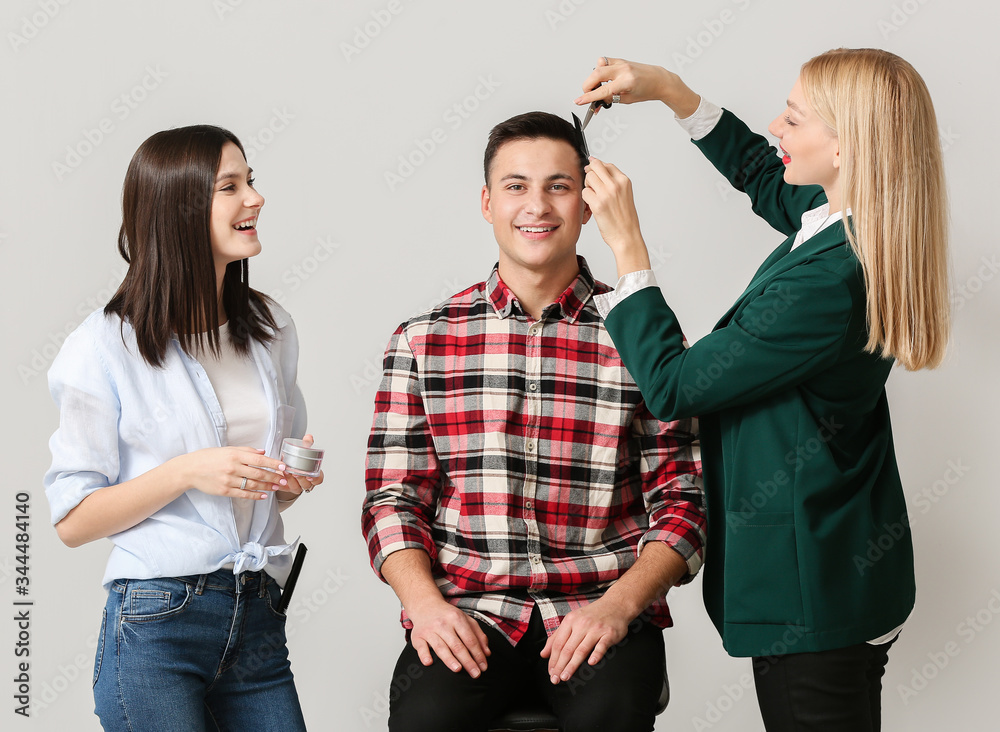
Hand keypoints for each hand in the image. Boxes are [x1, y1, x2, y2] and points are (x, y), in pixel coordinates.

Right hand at [170, 446, 286, 499]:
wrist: (189, 469)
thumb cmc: (208, 457)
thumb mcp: (227, 449)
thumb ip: (246, 450)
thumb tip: (263, 452)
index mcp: (235, 454)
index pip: (259, 459)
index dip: (273, 464)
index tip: (283, 467)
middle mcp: (233, 467)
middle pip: (258, 473)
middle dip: (273, 477)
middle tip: (284, 480)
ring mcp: (229, 480)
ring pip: (253, 485)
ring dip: (267, 487)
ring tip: (276, 487)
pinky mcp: (225, 491)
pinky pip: (243, 494)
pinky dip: (255, 496)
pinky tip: (263, 496)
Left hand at [275, 434, 323, 503]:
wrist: (288, 468)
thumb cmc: (298, 461)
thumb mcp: (304, 452)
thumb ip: (307, 444)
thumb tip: (309, 437)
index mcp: (313, 475)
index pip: (318, 480)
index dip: (315, 479)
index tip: (310, 475)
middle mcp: (306, 483)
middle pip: (307, 484)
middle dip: (301, 479)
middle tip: (296, 472)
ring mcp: (297, 486)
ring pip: (296, 487)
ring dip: (291, 480)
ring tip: (286, 472)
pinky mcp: (287, 488)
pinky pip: (284, 489)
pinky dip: (281, 484)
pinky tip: (279, 478)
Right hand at [407, 597, 490, 677]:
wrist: (425, 605)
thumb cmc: (447, 615)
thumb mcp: (465, 619)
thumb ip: (478, 635)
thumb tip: (487, 653)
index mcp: (457, 618)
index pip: (470, 639)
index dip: (478, 654)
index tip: (483, 667)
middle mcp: (443, 624)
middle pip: (457, 645)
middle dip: (468, 661)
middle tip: (475, 674)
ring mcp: (429, 630)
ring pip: (440, 647)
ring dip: (449, 659)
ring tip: (458, 669)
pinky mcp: (417, 636)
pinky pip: (420, 647)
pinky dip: (424, 655)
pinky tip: (429, 663)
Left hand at [540, 598, 630, 683]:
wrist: (616, 604)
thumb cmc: (592, 614)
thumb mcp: (572, 620)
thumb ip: (557, 636)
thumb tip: (543, 654)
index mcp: (570, 621)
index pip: (558, 643)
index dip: (553, 660)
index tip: (551, 672)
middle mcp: (582, 624)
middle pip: (568, 648)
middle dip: (560, 665)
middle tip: (555, 679)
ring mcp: (596, 629)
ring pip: (581, 649)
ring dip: (572, 665)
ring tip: (565, 676)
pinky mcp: (609, 633)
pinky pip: (602, 646)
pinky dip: (596, 654)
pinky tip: (591, 663)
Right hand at [575, 57, 677, 109]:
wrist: (659, 80)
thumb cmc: (646, 90)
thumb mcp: (628, 100)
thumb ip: (610, 98)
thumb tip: (596, 100)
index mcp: (627, 82)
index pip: (602, 90)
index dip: (588, 97)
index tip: (579, 101)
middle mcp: (623, 69)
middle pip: (596, 74)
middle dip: (588, 86)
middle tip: (589, 95)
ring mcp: (622, 63)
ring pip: (599, 66)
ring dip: (594, 78)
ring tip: (599, 88)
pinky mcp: (620, 60)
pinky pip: (604, 62)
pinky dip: (600, 70)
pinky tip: (605, 78)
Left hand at [583, 158, 650, 276]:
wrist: (627, 236)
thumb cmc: (625, 219)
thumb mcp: (625, 195)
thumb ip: (614, 183)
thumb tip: (599, 171)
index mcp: (624, 181)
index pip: (607, 165)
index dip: (597, 166)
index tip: (592, 169)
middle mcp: (616, 185)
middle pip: (595, 167)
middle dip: (590, 173)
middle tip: (589, 183)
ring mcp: (606, 193)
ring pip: (588, 177)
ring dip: (587, 186)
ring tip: (593, 197)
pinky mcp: (598, 204)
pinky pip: (584, 192)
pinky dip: (585, 198)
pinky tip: (591, 205)